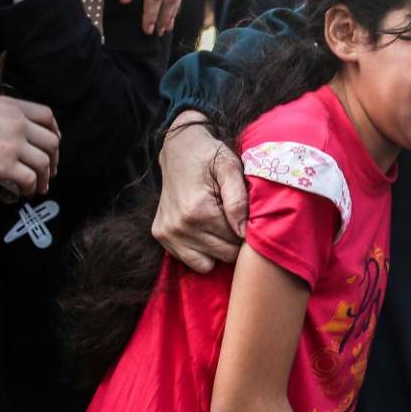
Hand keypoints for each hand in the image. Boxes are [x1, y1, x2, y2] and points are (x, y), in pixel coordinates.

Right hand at [0, 94, 59, 195]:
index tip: (53, 144)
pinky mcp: (3, 165)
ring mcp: (13, 144)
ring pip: (44, 163)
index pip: (47, 116)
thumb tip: (12, 130)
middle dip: (54, 159)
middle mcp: (18, 124)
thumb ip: (3, 114)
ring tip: (39, 188)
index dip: (54, 132)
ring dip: (45, 178)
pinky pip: (30, 179)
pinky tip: (23, 192)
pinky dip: (31, 188)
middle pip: (51, 142)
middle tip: (49, 172)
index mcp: (13, 106)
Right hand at [153, 110, 248, 272]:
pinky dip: (202, 252)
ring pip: (208, 264)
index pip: (237, 241)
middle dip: (235, 241)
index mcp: (198, 210)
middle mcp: (178, 227)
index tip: (249, 217)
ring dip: (219, 249)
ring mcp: (167, 234)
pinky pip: (191, 262)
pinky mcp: (160, 235)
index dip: (248, 231)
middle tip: (236, 220)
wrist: (179, 147)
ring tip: (221, 225)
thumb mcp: (230, 168)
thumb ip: (239, 199)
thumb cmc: (210, 156)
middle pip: (224, 255)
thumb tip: (244, 232)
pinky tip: (207, 231)